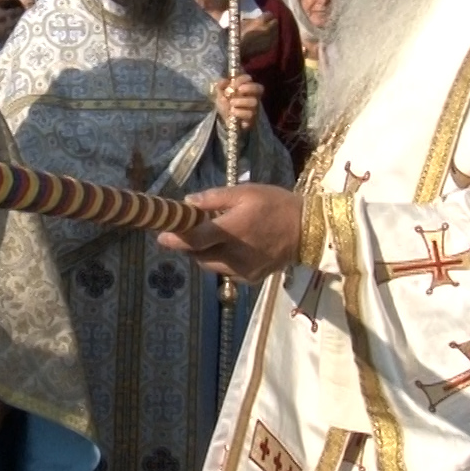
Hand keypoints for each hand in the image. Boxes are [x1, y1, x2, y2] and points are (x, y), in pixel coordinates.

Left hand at [157, 183, 301, 282]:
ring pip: (211, 266)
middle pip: (199, 256)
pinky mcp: (251, 278)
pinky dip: (221, 262)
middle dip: (189, 246)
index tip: (161, 237)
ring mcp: (243, 270)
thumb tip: (188, 202)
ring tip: (210, 239)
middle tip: (188, 233)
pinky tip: (230, 248)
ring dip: (204, 254)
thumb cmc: (275, 204)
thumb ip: (214, 198)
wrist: (309, 230)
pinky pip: (226, 272)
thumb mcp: (245, 192)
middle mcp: (234, 255)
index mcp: (232, 230)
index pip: (194, 240)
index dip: (175, 240)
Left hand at [214, 74, 262, 130]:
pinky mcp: (252, 119)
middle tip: (239, 90)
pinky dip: (240, 112)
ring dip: (242, 101)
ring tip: (231, 103)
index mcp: (245, 87)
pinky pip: (250, 114)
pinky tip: (233, 112)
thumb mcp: (219, 93)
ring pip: (254, 102)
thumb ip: (220, 85)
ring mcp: (253, 108)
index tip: (235, 82)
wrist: (222, 120)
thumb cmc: (224, 103)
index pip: (250, 79)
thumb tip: (224, 81)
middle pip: (259, 88)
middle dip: (249, 87)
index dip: (244, 79)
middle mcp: (252, 96)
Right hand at [239, 13, 277, 58]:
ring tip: (267, 31)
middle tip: (267, 23)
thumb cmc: (237, 35)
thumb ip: (252, 20)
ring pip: (276, 31)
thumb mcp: (243, 23)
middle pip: (275, 22)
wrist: (236, 50)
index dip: (267, 15)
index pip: (269, 14)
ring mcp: (270, 39)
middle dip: (271, 22)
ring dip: (272, 30)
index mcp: (260, 22)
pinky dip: (272, 38)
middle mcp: (268, 29)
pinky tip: (267, 39)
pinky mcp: (270, 47)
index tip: (264, 16)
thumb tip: (257, 18)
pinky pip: (274, 39)